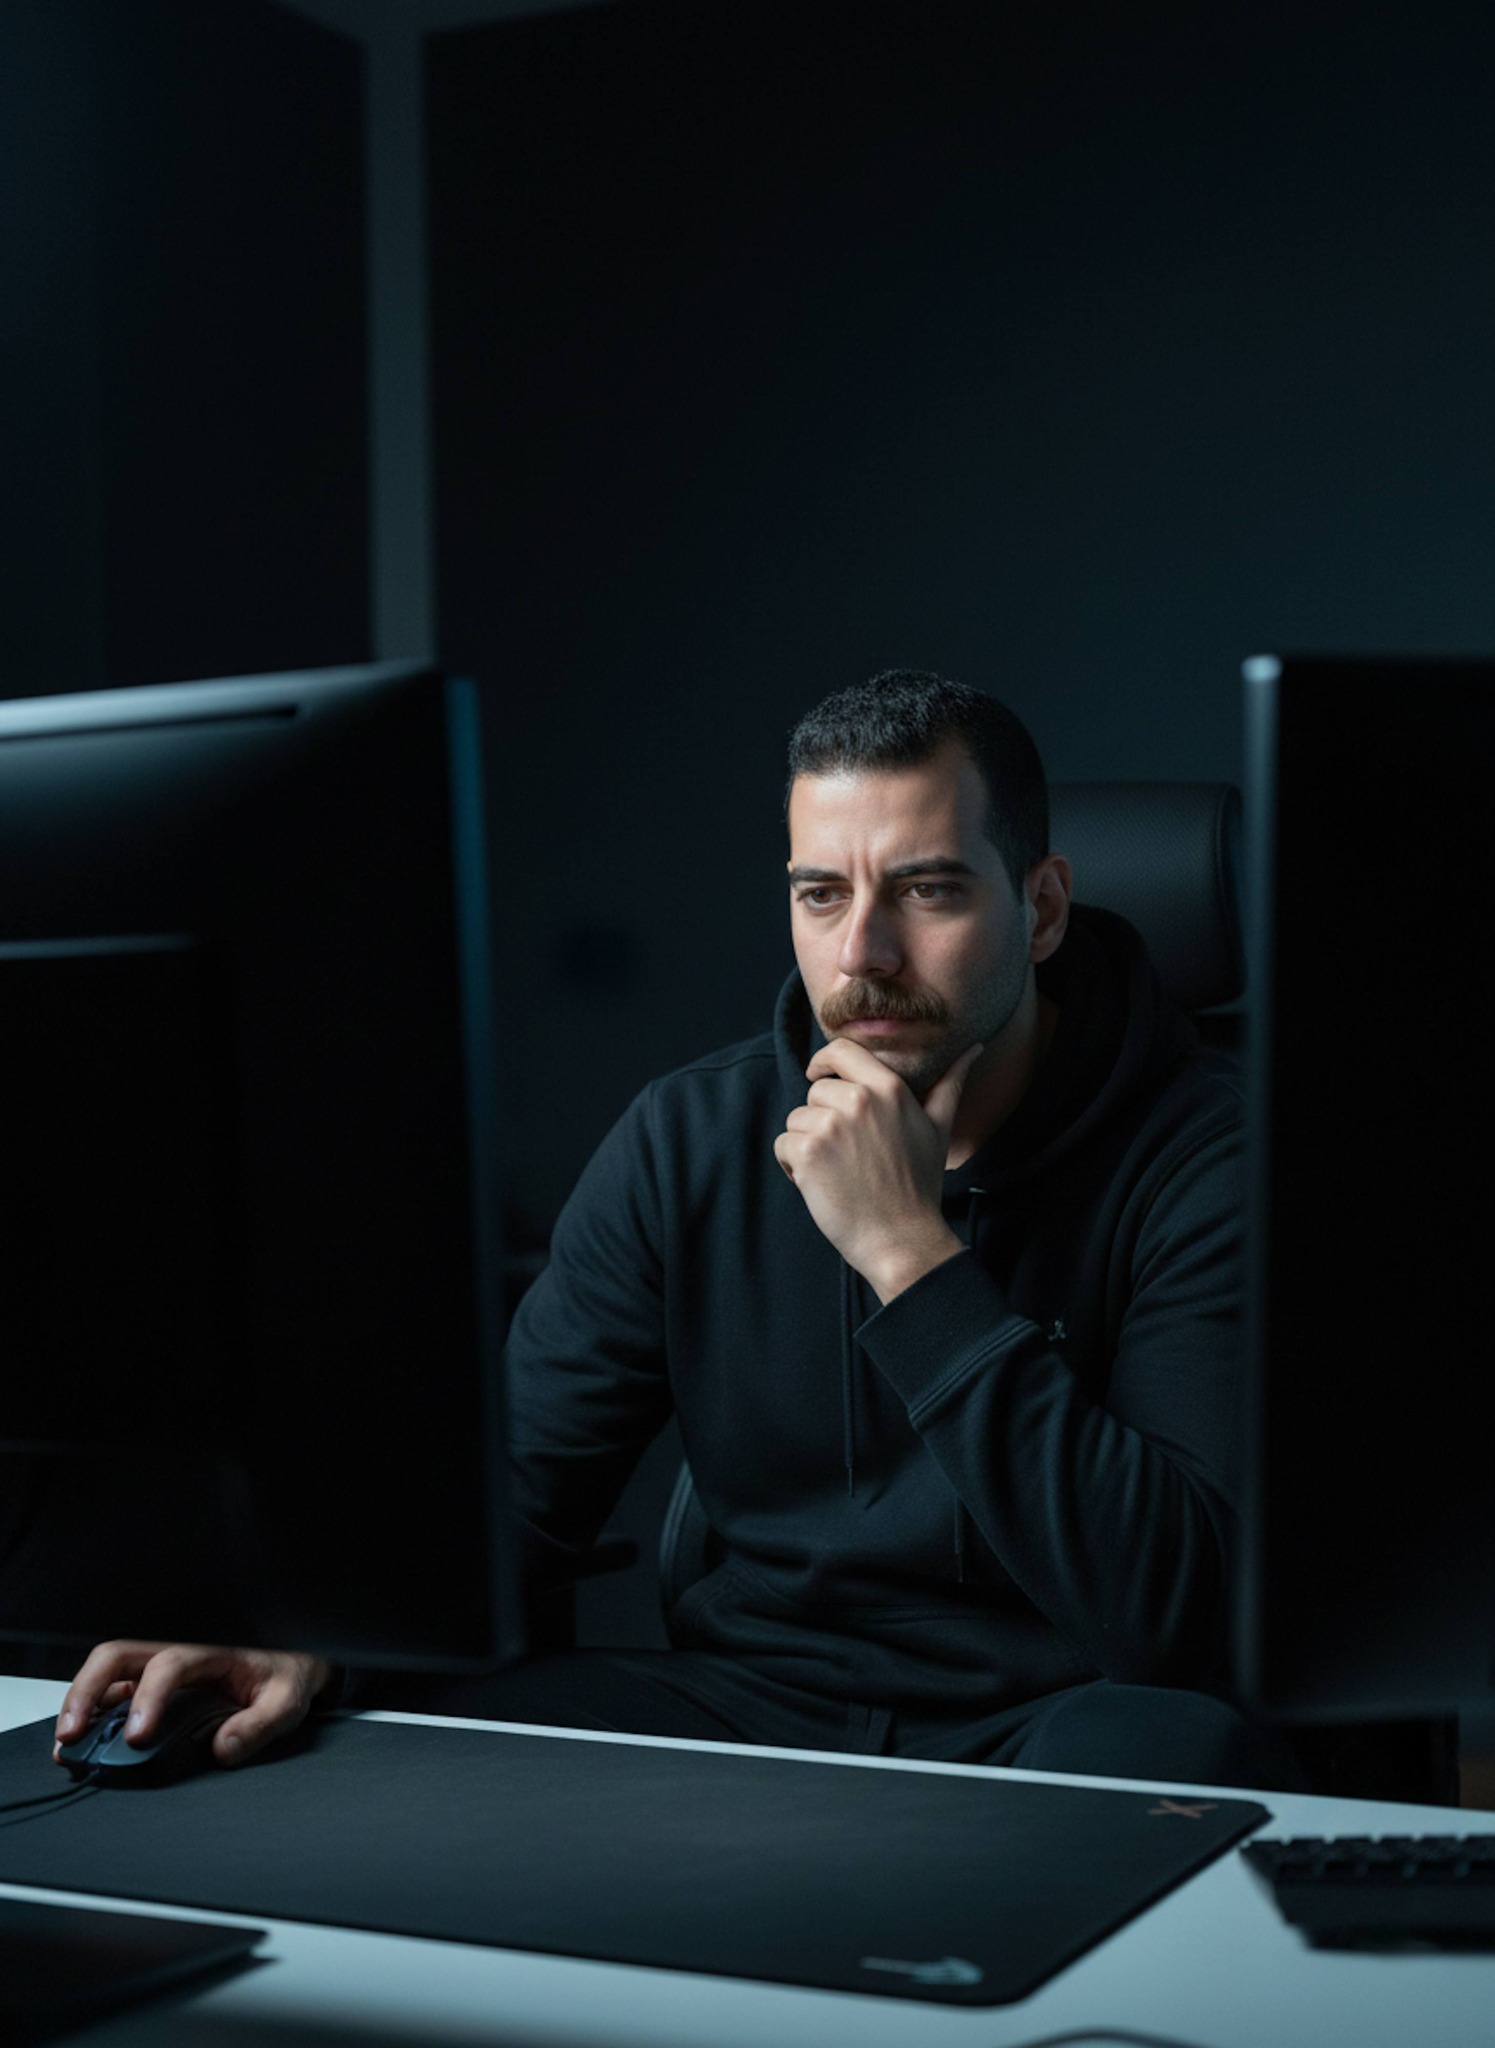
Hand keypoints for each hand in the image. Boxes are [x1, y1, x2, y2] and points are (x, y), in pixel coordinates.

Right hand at [53, 1641, 335, 1769]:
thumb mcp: (287, 1699)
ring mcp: (162, 1667)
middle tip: (72, 1734)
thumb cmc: (286, 1674)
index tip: (136, 1736)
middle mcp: (178, 1651)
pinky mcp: (153, 1686)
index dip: (147, 1699)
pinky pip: (115, 1693)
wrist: (292, 1659)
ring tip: (68, 1745)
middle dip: (87, 1691)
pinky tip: (82, 1743)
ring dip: (82, 1703)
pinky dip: (92, 1715)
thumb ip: (259, 1723)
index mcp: (211, 1648)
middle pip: (119, 1656)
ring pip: (109, 1672)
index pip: (169, 1664)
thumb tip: (222, 1748)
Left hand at [773, 1037, 982, 1300]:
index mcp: (888, 1088)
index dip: (823, 1062)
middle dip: (822, 1119)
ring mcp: (831, 1126)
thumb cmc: (919, 1185)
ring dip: (807, 1145)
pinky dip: (792, 1166)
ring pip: (796, 1120)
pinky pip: (783, 1145)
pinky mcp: (808, 1153)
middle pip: (815, 1092)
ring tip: (838, 1171)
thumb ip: (950, 1084)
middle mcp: (858, 1100)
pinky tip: (821, 1184)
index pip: (839, 1050)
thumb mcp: (939, 1127)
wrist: (902, 1239)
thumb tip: (974, 1048)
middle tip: (848, 1155)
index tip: (818, 1076)